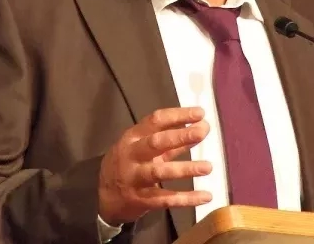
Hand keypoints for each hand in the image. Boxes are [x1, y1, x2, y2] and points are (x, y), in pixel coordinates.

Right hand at [98, 107, 212, 224]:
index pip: (155, 121)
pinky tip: (206, 196)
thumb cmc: (130, 165)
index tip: (200, 113)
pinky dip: (186, 199)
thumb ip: (170, 141)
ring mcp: (135, 178)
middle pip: (156, 142)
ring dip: (185, 168)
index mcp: (133, 137)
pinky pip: (166, 199)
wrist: (106, 198)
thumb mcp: (144, 148)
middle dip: (180, 136)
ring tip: (208, 167)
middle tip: (203, 131)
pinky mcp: (141, 200)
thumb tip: (199, 126)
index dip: (178, 115)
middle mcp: (132, 155)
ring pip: (160, 172)